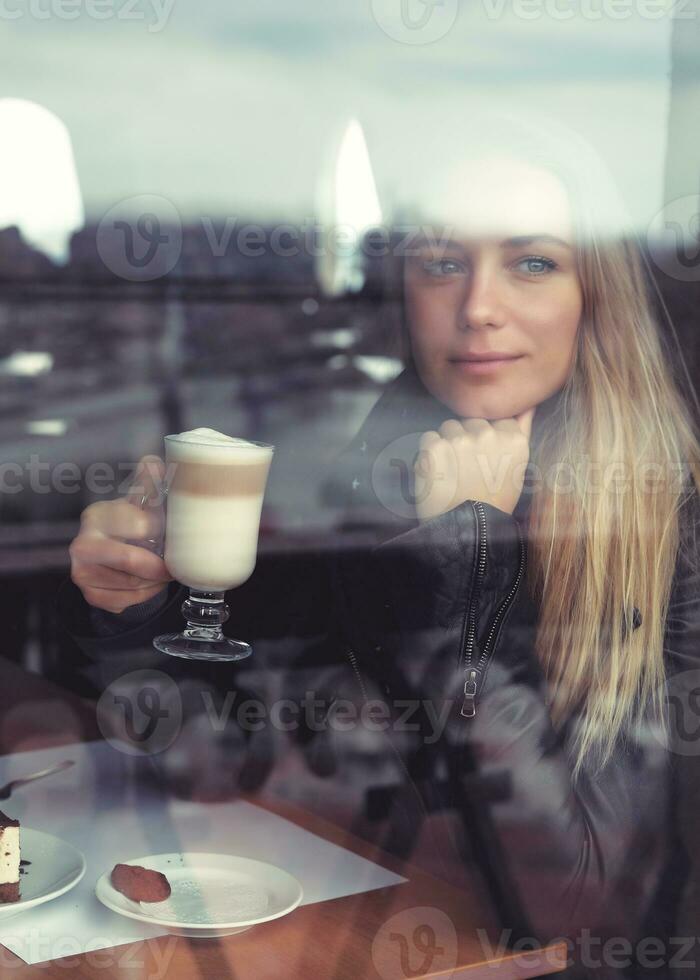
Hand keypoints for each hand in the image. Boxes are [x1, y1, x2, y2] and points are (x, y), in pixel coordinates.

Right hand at [69, 455, 172, 612]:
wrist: (109, 554)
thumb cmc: (129, 524)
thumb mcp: (139, 502)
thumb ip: (149, 482)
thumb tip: (154, 462)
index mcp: (97, 515)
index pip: (137, 523)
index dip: (160, 530)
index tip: (172, 532)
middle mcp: (82, 544)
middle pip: (129, 559)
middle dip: (157, 564)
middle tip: (173, 564)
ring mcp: (82, 572)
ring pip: (131, 583)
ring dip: (154, 581)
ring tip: (161, 571)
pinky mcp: (90, 594)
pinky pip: (125, 601)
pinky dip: (143, 595)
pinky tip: (147, 583)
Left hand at [414, 409, 534, 520]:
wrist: (467, 531)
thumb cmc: (494, 502)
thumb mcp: (518, 468)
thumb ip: (522, 432)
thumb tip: (528, 405)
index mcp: (513, 439)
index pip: (494, 419)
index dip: (486, 438)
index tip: (484, 458)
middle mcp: (488, 434)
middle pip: (470, 421)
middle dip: (466, 439)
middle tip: (466, 468)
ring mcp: (460, 439)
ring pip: (448, 426)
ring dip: (447, 443)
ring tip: (452, 471)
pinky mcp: (434, 447)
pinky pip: (429, 437)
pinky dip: (429, 453)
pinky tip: (438, 473)